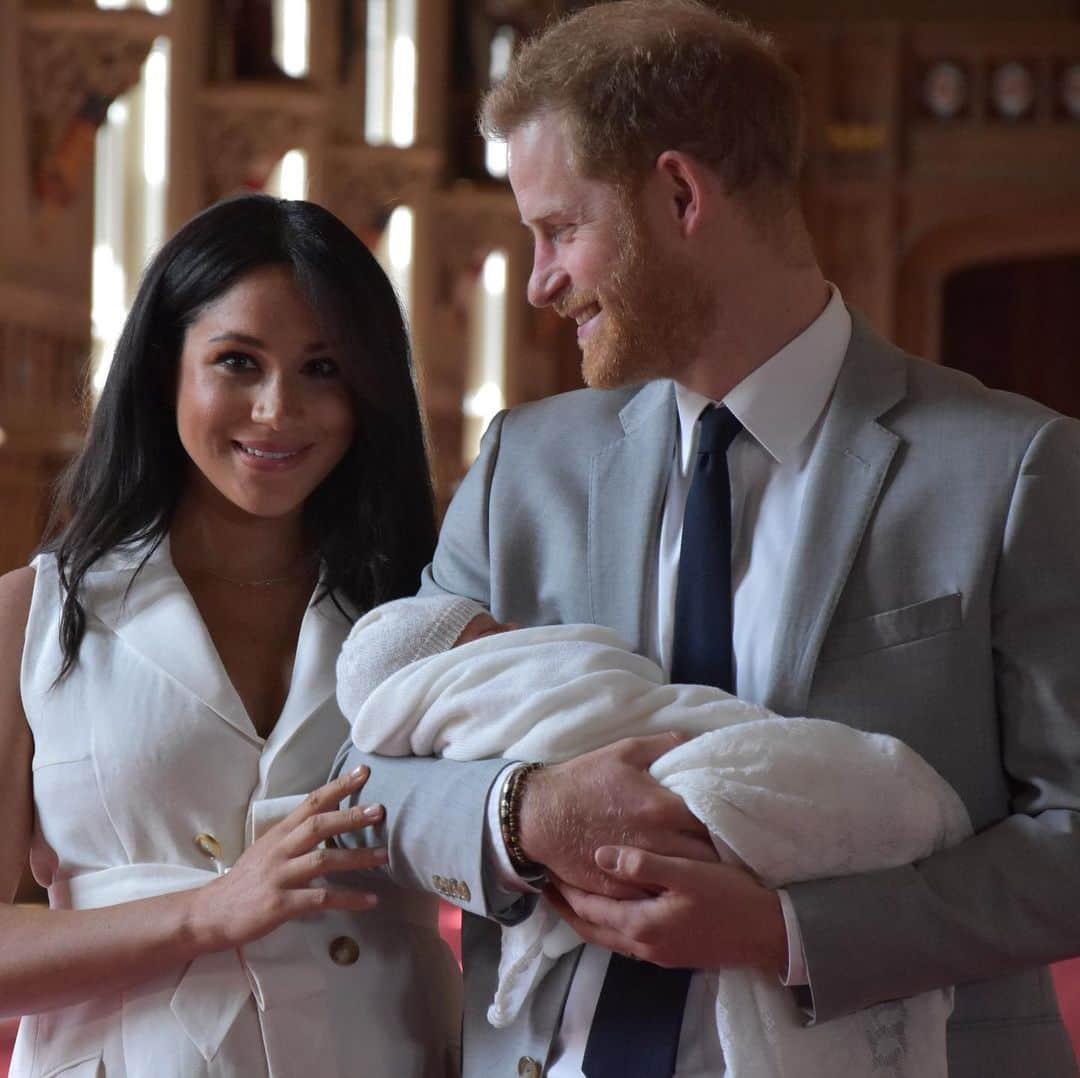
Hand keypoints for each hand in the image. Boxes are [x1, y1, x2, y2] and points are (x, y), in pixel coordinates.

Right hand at [188, 766, 386, 950]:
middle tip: (379, 810)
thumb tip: (329, 817)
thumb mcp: (268, 849)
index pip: (311, 803)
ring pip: (323, 860)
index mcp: (279, 834)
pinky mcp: (280, 904)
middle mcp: (280, 850)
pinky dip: (348, 898)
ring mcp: (279, 876)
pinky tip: (370, 900)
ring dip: (357, 858)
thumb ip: (295, 835)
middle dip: (351, 816)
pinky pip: (320, 899)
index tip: (362, 772)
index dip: (338, 786)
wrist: (210, 914)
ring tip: (384, 856)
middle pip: (318, 826)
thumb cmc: (245, 881)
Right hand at [518, 734, 716, 897]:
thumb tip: (693, 741)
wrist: (540, 814)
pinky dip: (670, 890)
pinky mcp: (623, 887)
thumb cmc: (583, 779)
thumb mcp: (624, 751)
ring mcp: (640, 868)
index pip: (711, 818)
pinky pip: (658, 893)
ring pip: (685, 878)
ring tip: (711, 869)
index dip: (725, 818)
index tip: (734, 818)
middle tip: (728, 847)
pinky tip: (679, 886)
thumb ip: (664, 744)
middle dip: (718, 851)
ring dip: (700, 874)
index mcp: (661, 806)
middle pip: (706, 854)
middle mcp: (657, 841)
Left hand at [548, 845, 787, 973]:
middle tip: (547, 884)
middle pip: (590, 930)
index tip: (546, 868)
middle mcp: (643, 946)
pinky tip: (612, 903)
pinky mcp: (671, 952)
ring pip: (607, 936)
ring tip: (572, 891)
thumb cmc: (730, 898)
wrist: (770, 935)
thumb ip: (643, 864)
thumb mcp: (688, 873)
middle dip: (566, 907)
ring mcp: (657, 953)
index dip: (565, 890)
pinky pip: (625, 938)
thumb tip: (600, 854)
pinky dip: (608, 921)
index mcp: (641, 925)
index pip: (588, 909)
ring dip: (586, 915)